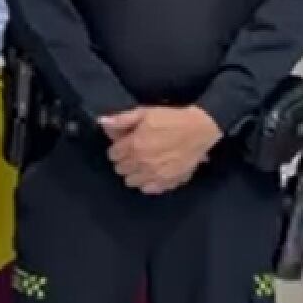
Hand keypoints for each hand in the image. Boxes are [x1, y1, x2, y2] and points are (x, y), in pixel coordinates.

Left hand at [100, 102, 220, 192]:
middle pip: (120, 169)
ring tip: (143, 164)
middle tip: (134, 154)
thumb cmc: (171, 119)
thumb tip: (102, 122)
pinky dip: (148, 183)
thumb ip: (122, 119)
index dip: (117, 149)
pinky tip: (153, 173)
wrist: (200, 129)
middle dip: (124, 161)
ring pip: (131, 182)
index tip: (125, 145)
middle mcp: (141, 163)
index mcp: (133, 146)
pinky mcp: (168, 182)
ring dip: (134, 173)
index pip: (112, 155)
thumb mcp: (144, 112)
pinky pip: (149, 189)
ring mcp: (155, 175)